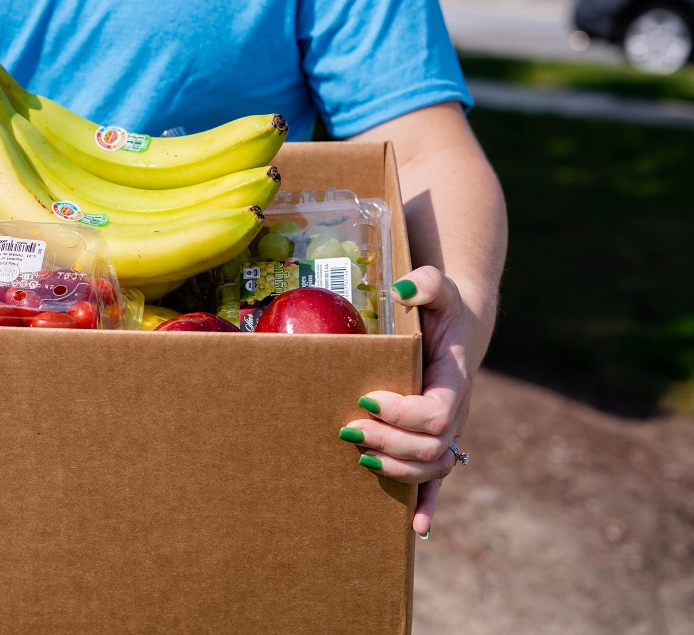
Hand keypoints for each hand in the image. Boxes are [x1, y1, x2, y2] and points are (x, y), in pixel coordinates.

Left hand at [339, 265, 478, 535]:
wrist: (460, 326)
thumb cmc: (443, 308)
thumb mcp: (440, 288)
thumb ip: (427, 282)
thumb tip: (404, 287)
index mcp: (454, 380)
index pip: (436, 412)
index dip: (403, 413)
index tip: (368, 397)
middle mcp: (455, 411)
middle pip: (430, 447)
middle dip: (389, 443)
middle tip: (349, 430)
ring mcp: (447, 430)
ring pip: (432, 468)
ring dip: (396, 470)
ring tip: (361, 456)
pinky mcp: (435, 440)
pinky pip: (437, 480)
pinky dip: (428, 504)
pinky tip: (415, 527)